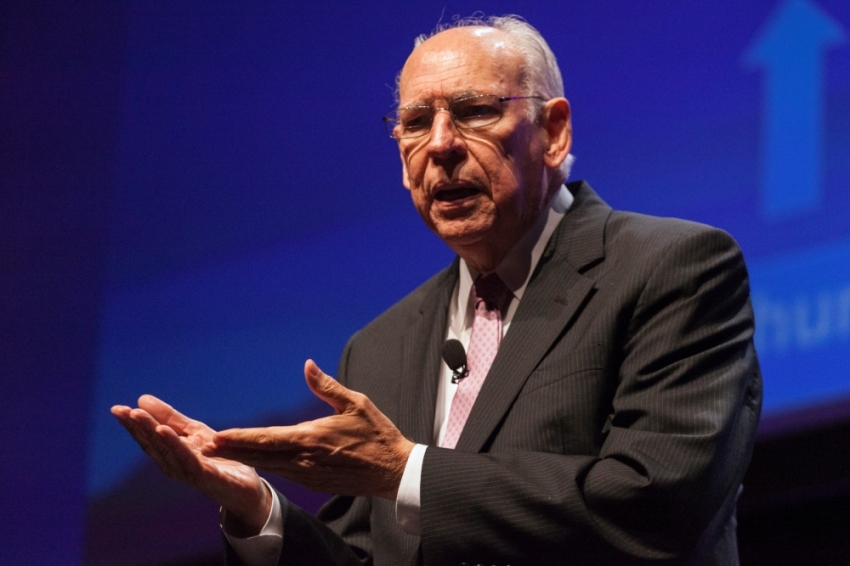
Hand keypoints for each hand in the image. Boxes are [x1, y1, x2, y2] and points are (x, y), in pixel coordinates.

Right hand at [111, 395, 271, 535]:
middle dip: (139, 428)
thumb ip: (170, 418)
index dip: (132, 425)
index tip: (117, 409)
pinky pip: (191, 462)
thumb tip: (141, 399)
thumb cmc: (217, 460)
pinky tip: (168, 434)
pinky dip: (179, 449)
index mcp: (170, 454)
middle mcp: (175, 465)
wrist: (246, 487)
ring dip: (157, 436)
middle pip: (155, 445)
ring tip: (143, 419)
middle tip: (125, 411)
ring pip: (170, 452)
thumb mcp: (194, 433)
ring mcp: (191, 473)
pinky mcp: (209, 477)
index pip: (147, 438)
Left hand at [204, 360, 414, 499]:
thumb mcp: (356, 403)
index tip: (217, 436)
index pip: (266, 438)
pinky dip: (265, 465)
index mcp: (311, 438)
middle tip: (204, 447)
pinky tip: (253, 460)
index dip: (239, 438)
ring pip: (269, 465)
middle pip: (260, 455)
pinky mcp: (314, 482)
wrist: (394, 471)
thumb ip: (326, 386)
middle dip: (231, 450)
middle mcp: (304, 460)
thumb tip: (307, 365)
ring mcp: (308, 474)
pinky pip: (284, 472)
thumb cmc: (377, 435)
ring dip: (244, 459)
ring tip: (221, 452)